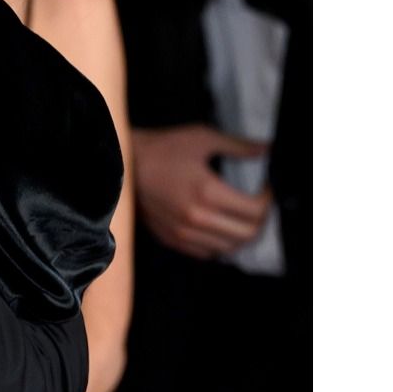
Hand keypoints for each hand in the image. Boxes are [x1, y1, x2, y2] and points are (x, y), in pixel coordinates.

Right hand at [128, 123, 272, 258]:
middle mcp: (196, 218)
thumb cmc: (163, 148)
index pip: (255, 211)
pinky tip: (219, 227)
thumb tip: (267, 150)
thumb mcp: (203, 138)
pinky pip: (206, 253)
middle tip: (259, 205)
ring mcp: (182, 233)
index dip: (268, 201)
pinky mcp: (171, 239)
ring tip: (241, 217)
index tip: (266, 190)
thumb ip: (239, 147)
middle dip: (261, 220)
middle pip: (247, 234)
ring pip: (229, 248)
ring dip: (241, 234)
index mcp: (207, 191)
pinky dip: (219, 244)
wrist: (124, 163)